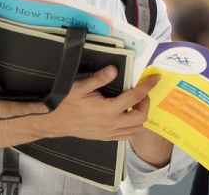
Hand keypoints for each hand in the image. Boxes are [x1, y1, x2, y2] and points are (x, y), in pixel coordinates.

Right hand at [40, 65, 159, 140]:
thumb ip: (99, 78)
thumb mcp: (81, 87)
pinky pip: (125, 136)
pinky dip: (132, 127)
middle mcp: (111, 124)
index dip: (147, 87)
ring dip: (140, 116)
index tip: (155, 79)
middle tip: (141, 93)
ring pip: (135, 129)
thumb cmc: (66, 103)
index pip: (135, 97)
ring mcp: (109, 133)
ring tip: (135, 104)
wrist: (53, 122)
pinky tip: (127, 116)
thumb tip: (115, 70)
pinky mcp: (105, 137)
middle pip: (141, 117)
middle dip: (146, 103)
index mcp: (108, 110)